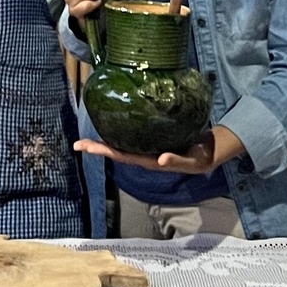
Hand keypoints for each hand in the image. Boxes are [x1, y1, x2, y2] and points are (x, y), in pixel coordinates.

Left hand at [74, 135, 221, 175]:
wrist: (209, 153)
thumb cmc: (200, 158)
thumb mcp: (192, 161)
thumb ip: (177, 161)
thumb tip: (161, 160)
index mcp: (151, 161)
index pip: (124, 156)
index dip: (106, 151)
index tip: (89, 147)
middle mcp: (145, 155)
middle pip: (117, 152)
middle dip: (97, 148)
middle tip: (78, 143)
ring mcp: (147, 148)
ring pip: (121, 145)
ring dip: (104, 142)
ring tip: (86, 138)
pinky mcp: (152, 140)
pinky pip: (131, 137)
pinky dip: (118, 132)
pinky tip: (111, 125)